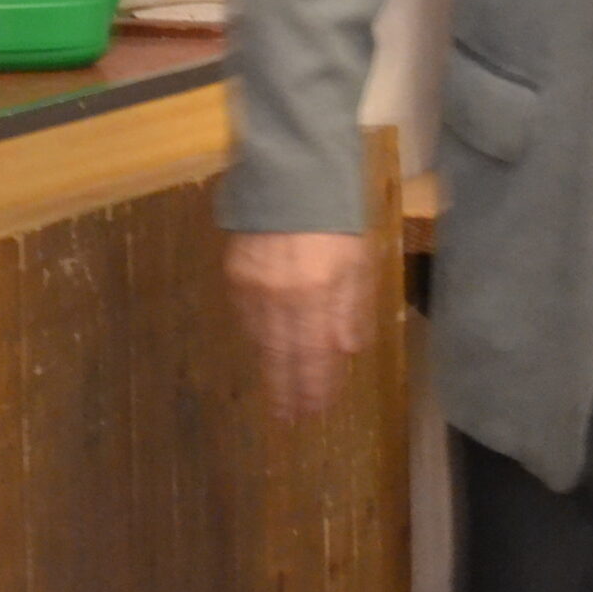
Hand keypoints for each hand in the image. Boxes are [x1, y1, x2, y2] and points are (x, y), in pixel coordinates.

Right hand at [225, 231, 372, 419]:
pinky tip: (263, 349)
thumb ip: (352, 306)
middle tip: (289, 419)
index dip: (314, 386)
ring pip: (261, 340)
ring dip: (271, 369)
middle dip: (287, 390)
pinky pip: (246, 317)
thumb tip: (348, 351)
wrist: (291, 172)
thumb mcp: (357, 259)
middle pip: (283, 356)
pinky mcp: (235, 273)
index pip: (314, 356)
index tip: (315, 410)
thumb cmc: (335, 215)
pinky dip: (256, 337)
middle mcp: (280, 297)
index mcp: (316, 294)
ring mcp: (253, 286)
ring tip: (277, 394)